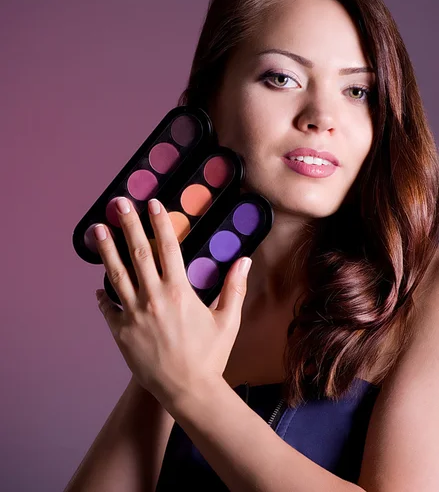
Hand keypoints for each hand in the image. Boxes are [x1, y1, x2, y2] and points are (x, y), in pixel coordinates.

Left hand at [93, 196, 251, 409]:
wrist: (187, 391)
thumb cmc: (209, 356)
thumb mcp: (227, 321)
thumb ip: (234, 288)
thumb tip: (244, 260)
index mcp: (179, 291)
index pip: (167, 247)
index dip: (160, 223)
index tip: (153, 204)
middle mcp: (153, 297)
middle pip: (137, 253)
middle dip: (127, 224)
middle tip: (119, 203)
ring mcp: (134, 314)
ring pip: (116, 274)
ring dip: (106, 250)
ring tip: (97, 230)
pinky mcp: (121, 332)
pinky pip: (108, 308)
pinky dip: (102, 296)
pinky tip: (97, 287)